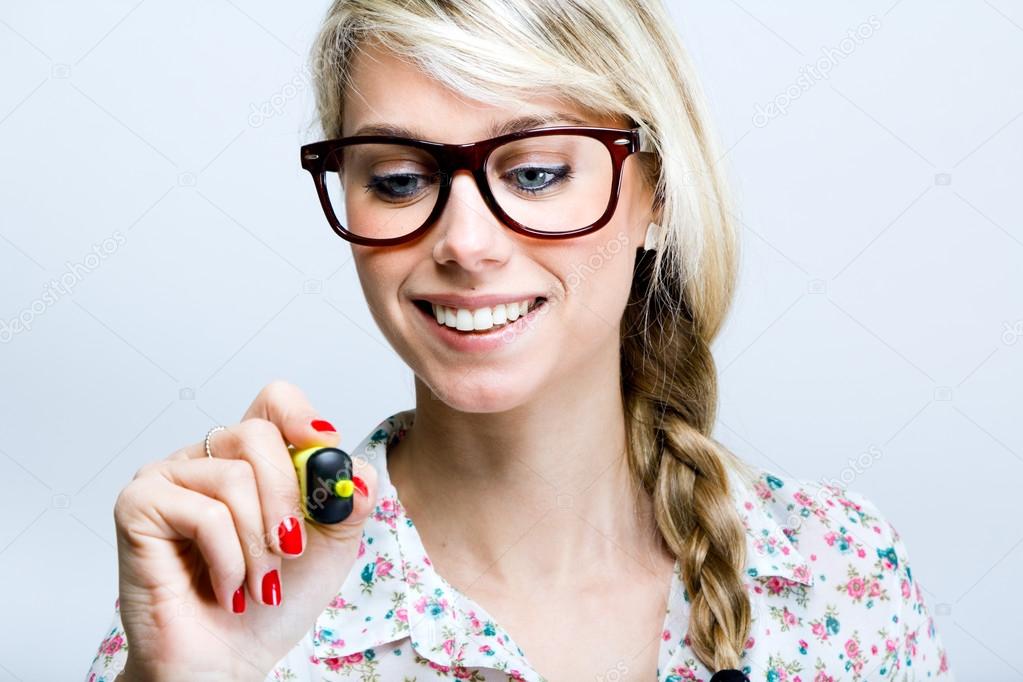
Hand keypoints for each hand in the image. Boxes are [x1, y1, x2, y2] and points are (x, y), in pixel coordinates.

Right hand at [112, 380, 377, 679]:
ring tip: (254, 581)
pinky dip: (227, 559)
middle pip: (257, 433)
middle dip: (286, 500)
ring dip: (258, 544)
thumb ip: (349, 502)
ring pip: (234, 477)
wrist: (228, 663)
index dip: (299, 416)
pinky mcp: (138, 505)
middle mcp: (208, 459)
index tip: (321, 447)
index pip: (273, 401)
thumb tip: (357, 470)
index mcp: (252, 460)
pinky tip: (224, 588)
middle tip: (289, 550)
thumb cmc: (271, 604)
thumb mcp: (331, 547)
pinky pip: (203, 512)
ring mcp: (169, 478)